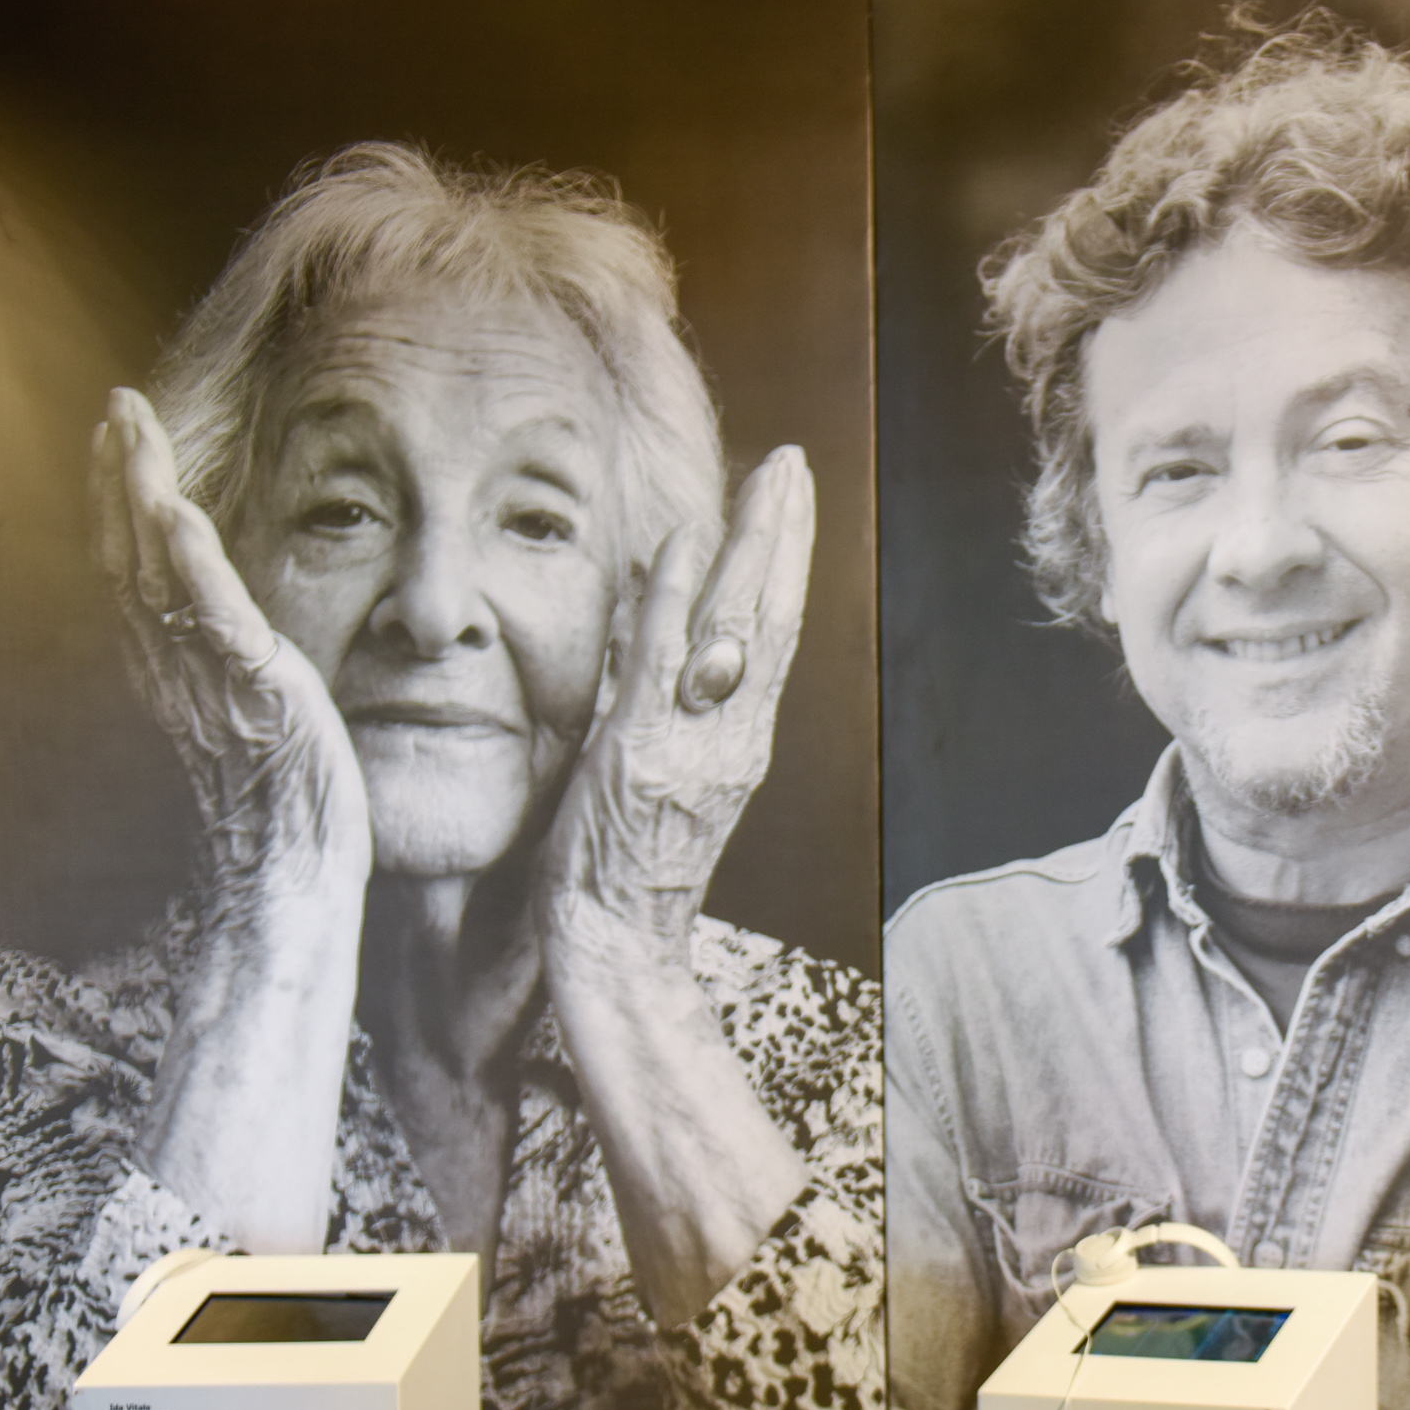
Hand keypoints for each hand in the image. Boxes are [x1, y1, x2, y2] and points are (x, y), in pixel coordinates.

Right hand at [93, 387, 370, 903]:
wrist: (290, 878)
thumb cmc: (290, 810)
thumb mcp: (259, 721)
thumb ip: (243, 672)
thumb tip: (248, 641)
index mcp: (178, 673)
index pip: (137, 573)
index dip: (123, 506)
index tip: (123, 446)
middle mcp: (176, 669)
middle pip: (129, 555)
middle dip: (120, 478)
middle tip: (118, 410)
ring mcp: (209, 678)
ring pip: (156, 570)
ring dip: (142, 493)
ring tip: (131, 428)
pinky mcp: (254, 691)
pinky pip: (213, 618)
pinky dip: (192, 562)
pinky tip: (178, 511)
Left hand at [535, 446, 813, 964]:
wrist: (615, 945)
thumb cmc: (627, 868)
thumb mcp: (655, 772)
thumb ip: (655, 693)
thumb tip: (649, 615)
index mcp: (741, 743)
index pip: (774, 634)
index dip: (786, 562)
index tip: (792, 498)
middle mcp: (731, 738)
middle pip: (771, 618)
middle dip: (784, 535)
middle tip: (795, 463)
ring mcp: (690, 745)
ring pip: (735, 629)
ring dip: (750, 545)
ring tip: (766, 478)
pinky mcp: (638, 754)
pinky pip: (661, 662)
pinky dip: (676, 597)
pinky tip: (687, 540)